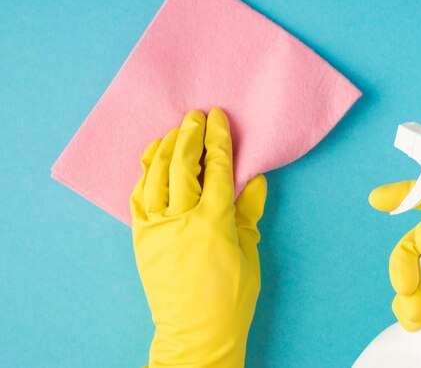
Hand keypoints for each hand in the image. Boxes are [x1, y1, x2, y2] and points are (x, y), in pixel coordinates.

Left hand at [131, 108, 266, 367]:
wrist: (196, 332)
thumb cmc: (231, 296)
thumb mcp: (248, 251)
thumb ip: (248, 212)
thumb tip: (255, 179)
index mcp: (213, 222)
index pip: (217, 169)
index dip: (219, 139)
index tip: (219, 117)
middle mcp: (180, 220)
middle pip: (182, 165)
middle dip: (189, 135)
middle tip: (195, 115)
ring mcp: (156, 229)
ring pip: (155, 177)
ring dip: (165, 149)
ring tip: (174, 131)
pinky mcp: (141, 239)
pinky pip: (138, 198)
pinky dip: (145, 174)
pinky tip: (152, 159)